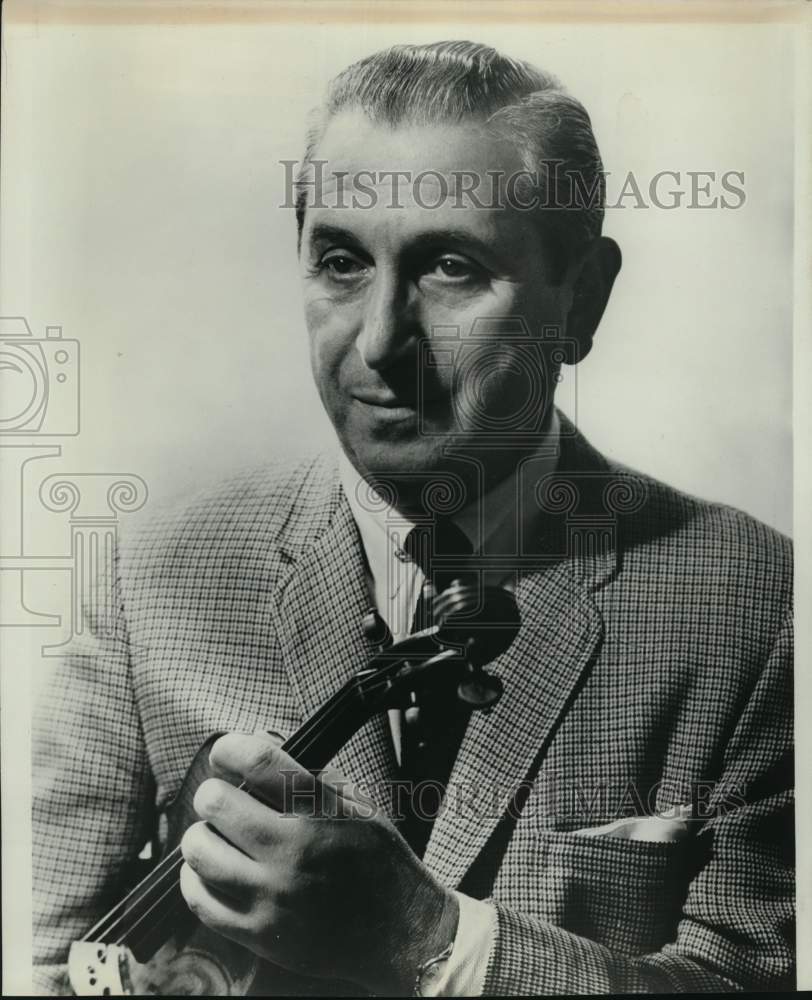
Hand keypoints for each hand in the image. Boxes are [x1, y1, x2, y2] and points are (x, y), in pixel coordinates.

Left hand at [179, 732, 458, 994]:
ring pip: (201, 852)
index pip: (258, 762)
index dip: (231, 749)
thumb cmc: (378, 861)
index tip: (226, 753)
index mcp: (320, 812)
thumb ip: (310, 774)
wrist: (400, 931)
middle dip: (213, 794)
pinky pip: (200, 902)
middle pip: (217, 804)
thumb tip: (262, 740)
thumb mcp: (358, 804)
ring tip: (213, 836)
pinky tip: (209, 872)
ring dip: (201, 836)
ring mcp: (273, 896)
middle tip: (220, 799)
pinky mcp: (260, 935)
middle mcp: (293, 852)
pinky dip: (195, 880)